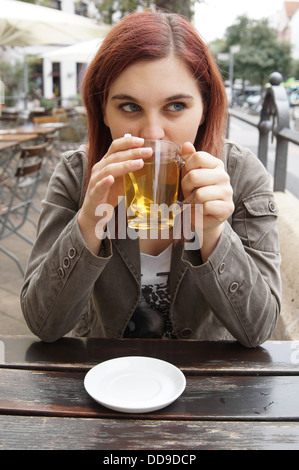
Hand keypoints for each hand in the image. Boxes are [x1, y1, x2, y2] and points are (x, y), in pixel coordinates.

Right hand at [78, 135, 151, 250]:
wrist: (95, 214)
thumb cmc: (109, 194)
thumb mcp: (122, 180)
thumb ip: (130, 169)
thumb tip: (146, 159)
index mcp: (106, 163)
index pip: (115, 146)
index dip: (127, 142)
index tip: (142, 141)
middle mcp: (99, 169)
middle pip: (115, 156)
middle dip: (132, 152)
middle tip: (148, 152)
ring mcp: (95, 181)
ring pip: (109, 169)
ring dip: (124, 165)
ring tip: (139, 163)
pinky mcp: (94, 194)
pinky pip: (98, 186)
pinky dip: (105, 182)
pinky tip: (111, 179)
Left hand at [181, 142, 233, 257]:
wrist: (206, 217)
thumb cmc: (197, 193)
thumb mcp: (190, 175)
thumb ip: (188, 160)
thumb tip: (186, 145)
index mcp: (216, 164)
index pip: (197, 157)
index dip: (186, 169)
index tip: (188, 178)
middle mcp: (224, 176)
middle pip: (194, 176)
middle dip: (187, 187)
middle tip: (190, 193)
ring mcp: (227, 192)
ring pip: (199, 194)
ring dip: (193, 202)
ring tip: (196, 203)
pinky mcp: (227, 208)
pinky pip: (206, 207)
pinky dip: (199, 211)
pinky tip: (203, 211)